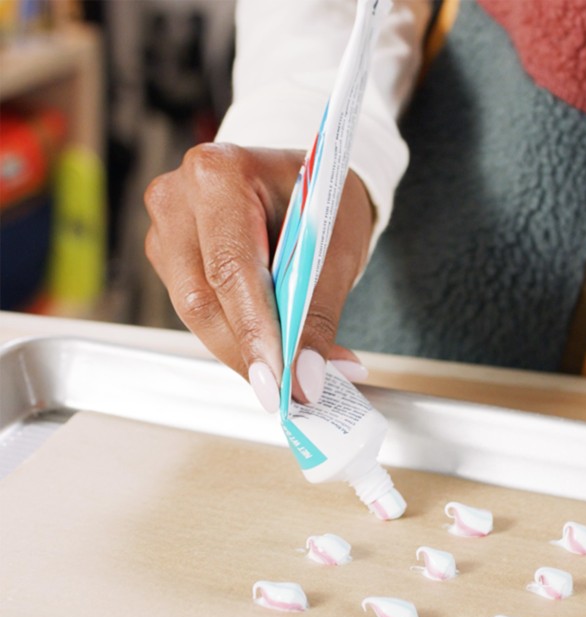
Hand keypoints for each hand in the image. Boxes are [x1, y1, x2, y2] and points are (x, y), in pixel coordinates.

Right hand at [144, 143, 373, 410]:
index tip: (277, 381)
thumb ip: (317, 313)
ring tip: (288, 373)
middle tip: (290, 390)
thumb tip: (306, 376)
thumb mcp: (335, 249)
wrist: (305, 182)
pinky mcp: (168, 255)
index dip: (253, 332)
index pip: (231, 268)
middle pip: (201, 297)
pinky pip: (196, 310)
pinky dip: (234, 336)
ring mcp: (166, 227)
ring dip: (242, 350)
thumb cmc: (322, 201)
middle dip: (247, 353)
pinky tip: (266, 348)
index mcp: (220, 174)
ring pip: (193, 311)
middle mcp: (179, 197)